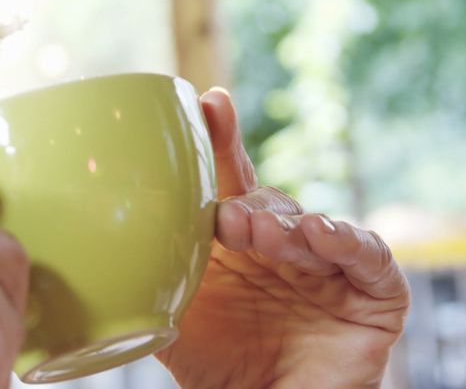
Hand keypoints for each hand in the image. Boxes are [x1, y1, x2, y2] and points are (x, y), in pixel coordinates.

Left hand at [157, 90, 409, 387]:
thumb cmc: (223, 373)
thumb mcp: (174, 326)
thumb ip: (144, 285)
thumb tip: (90, 250)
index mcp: (239, 243)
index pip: (229, 183)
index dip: (222, 142)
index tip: (209, 104)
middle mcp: (285, 246)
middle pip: (269, 200)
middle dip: (246, 203)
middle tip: (224, 219)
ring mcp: (331, 268)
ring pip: (312, 224)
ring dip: (284, 226)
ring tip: (257, 233)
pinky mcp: (375, 295)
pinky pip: (369, 258)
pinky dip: (347, 242)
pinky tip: (320, 235)